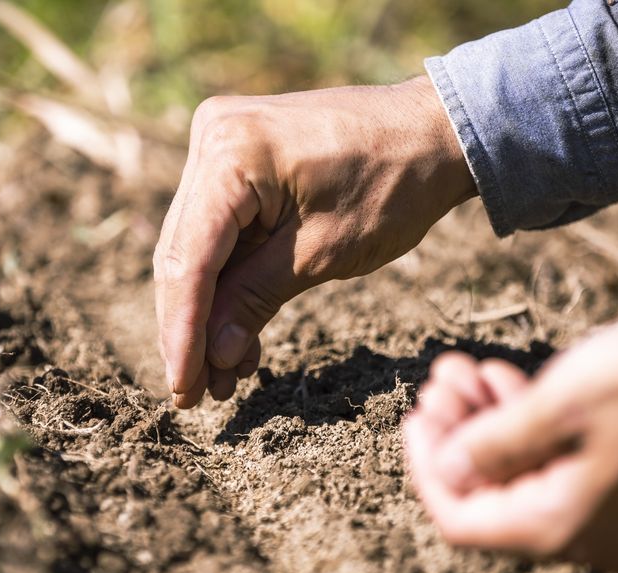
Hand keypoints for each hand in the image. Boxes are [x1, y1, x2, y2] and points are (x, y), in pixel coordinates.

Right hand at [154, 76, 476, 406]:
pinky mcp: (235, 159)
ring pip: (196, 249)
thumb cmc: (393, 184)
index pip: (190, 259)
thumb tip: (212, 356)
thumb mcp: (323, 253)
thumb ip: (256, 299)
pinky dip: (229, 283)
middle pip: (183, 255)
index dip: (183, 331)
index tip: (182, 388)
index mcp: (230, 153)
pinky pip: (219, 232)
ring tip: (224, 379)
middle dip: (191, 330)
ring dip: (209, 314)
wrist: (435, 131)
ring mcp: (220, 145)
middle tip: (196, 395)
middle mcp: (212, 138)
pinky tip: (238, 338)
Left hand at [404, 307, 617, 570]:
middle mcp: (585, 535)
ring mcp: (612, 513)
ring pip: (524, 473)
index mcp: (562, 526)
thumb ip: (493, 444)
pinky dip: (529, 424)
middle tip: (442, 376)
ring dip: (488, 420)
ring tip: (465, 366)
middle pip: (491, 494)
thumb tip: (447, 470)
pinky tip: (506, 377)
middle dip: (457, 433)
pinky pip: (560, 464)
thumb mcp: (560, 403)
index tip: (413, 415)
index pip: (462, 519)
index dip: (425, 468)